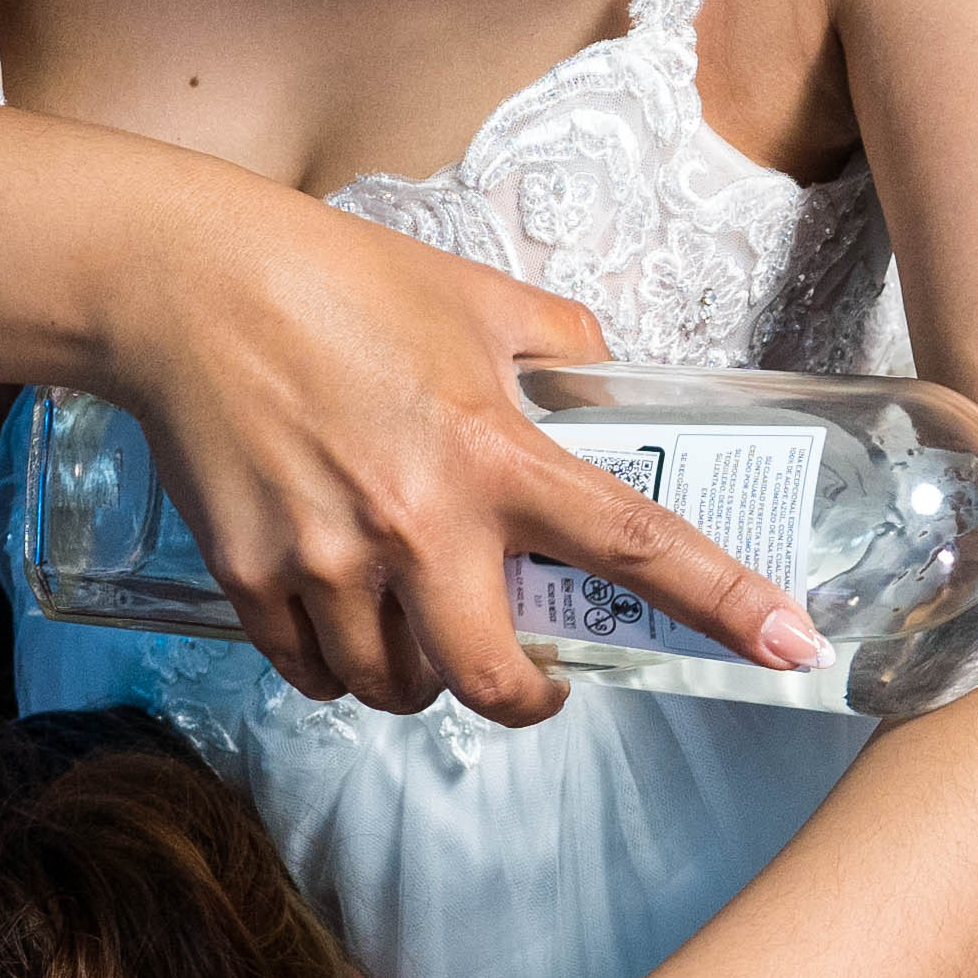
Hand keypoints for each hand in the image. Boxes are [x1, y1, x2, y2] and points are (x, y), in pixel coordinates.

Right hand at [108, 206, 816, 722]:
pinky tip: (337, 609)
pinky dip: (334, 660)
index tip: (792, 644)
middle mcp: (417, 522)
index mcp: (493, 451)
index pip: (635, 541)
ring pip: (391, 686)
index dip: (723, 602)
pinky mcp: (251, 577)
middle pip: (491, 679)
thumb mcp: (474, 295)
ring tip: (412, 620)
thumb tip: (602, 381)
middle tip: (527, 672)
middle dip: (520, 696)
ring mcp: (328, 559)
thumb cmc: (335, 281)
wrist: (185, 286)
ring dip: (415, 674)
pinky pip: (310, 669)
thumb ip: (557, 344)